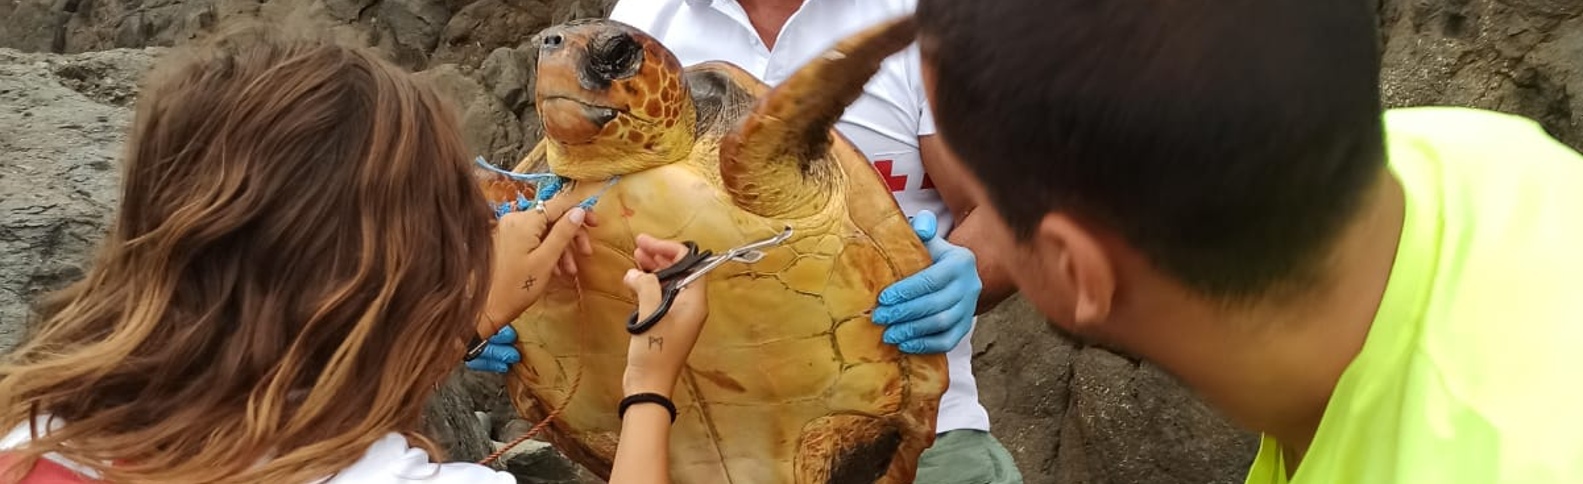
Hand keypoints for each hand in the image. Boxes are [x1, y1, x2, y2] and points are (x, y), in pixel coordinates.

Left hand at [468, 192, 596, 373]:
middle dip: (572, 234)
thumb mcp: (546, 260)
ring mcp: (508, 230)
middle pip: (553, 217)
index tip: (597, 225)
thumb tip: (579, 210)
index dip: (581, 211)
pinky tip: (556, 269)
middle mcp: (515, 219)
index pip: (559, 204)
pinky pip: (533, 239)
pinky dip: (547, 250)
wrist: (484, 308)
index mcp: (525, 221)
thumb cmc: (516, 287)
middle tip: (586, 253)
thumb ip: (563, 233)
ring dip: (561, 246)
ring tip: (570, 270)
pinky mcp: (506, 241)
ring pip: (544, 230)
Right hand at [621, 235, 709, 396]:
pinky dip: (649, 285)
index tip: (647, 243)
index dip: (669, 250)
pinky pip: (661, 297)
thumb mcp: (650, 314)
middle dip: (660, 256)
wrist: (649, 385)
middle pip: (680, 271)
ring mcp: (678, 316)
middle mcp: (691, 306)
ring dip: (653, 269)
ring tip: (635, 259)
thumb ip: (645, 287)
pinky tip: (634, 281)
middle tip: (638, 247)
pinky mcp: (666, 324)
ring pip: (669, 283)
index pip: (691, 263)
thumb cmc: (654, 352)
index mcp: (695, 301)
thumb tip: (634, 273)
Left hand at [872, 210, 981, 353]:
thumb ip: (922, 227)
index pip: (932, 279)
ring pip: (942, 324)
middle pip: (936, 304)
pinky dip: (926, 345)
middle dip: (905, 313)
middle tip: (879, 317)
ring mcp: (969, 308)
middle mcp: (970, 285)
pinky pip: (948, 340)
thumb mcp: (927, 238)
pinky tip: (905, 345)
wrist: (950, 271)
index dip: (906, 291)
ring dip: (913, 331)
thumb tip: (921, 227)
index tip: (883, 299)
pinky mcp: (965, 326)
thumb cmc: (929, 254)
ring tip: (888, 333)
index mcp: (960, 261)